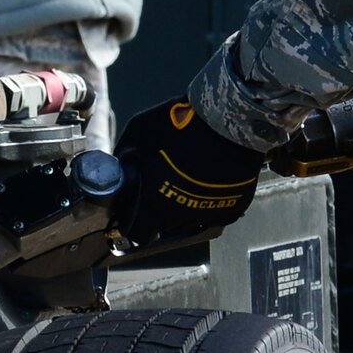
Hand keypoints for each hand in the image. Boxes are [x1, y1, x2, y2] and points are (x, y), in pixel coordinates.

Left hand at [115, 97, 266, 246]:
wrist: (225, 121)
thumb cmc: (178, 124)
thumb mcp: (137, 132)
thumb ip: (125, 156)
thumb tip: (121, 169)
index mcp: (153, 202)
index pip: (138, 232)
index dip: (134, 221)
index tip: (136, 210)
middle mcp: (180, 216)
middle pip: (165, 222)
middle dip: (162, 205)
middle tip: (165, 179)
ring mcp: (208, 214)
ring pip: (190, 216)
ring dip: (186, 202)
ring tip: (189, 174)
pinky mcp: (231, 208)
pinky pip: (215, 208)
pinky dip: (211, 197)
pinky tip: (210, 176)